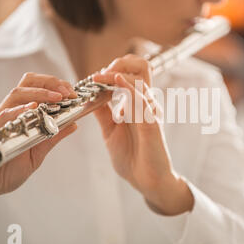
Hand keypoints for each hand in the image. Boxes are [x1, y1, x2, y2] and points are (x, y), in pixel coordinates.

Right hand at [0, 73, 77, 221]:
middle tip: (68, 92)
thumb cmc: (6, 170)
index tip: (73, 93)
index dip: (56, 86)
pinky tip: (32, 109)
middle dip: (50, 83)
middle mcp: (8, 112)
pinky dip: (18, 110)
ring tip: (57, 97)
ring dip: (40, 93)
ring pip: (17, 94)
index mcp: (19, 114)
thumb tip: (74, 124)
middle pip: (27, 84)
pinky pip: (3, 116)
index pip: (37, 88)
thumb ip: (52, 138)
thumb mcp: (36, 154)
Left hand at [92, 55, 193, 215]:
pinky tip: (115, 82)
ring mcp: (150, 111)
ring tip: (99, 78)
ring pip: (140, 78)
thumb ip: (104, 113)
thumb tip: (91, 97)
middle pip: (141, 67)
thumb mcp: (110, 131)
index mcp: (136, 104)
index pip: (131, 74)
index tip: (93, 78)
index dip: (112, 70)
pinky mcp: (152, 122)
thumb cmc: (132, 158)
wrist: (147, 180)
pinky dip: (127, 88)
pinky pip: (142, 99)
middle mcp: (145, 104)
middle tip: (100, 74)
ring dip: (117, 74)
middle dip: (119, 63)